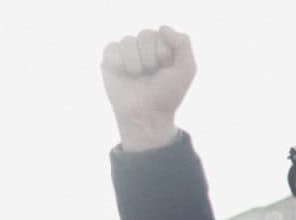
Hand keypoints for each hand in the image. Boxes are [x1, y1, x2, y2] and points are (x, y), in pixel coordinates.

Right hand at [101, 26, 194, 150]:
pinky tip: (123, 74)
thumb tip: (162, 27)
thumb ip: (183, 43)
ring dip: (135, 63)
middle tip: (151, 74)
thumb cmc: (167, 94)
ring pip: (128, 41)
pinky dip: (118, 62)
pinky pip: (111, 48)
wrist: (146, 115)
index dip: (164, 54)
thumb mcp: (186, 69)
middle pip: (145, 35)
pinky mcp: (109, 61)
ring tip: (137, 76)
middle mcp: (144, 47)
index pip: (161, 33)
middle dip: (150, 58)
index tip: (165, 70)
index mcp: (162, 46)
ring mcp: (126, 54)